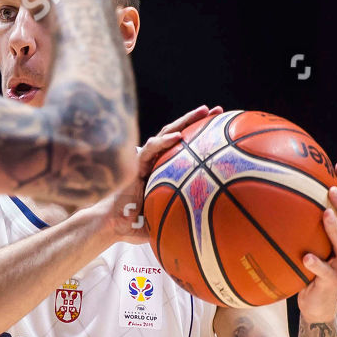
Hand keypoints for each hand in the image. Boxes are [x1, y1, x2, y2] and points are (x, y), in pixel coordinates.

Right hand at [93, 105, 222, 241]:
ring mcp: (144, 160)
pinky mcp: (133, 164)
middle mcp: (155, 161)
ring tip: (203, 111)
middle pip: (178, 134)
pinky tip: (178, 136)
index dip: (202, 135)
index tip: (224, 128)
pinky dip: (164, 141)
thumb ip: (186, 215)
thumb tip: (215, 225)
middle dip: (198, 119)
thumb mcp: (169, 218)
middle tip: (218, 110)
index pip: (184, 146)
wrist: (112, 225)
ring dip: (184, 121)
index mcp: (164, 170)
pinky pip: (150, 149)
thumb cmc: (137, 224)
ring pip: (165, 134)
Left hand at [297, 162, 336, 321]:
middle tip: (331, 189)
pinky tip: (305, 258)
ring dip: (334, 229)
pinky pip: (324, 272)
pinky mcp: (332, 282)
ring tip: (324, 215)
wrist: (318, 307)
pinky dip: (316, 264)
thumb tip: (278, 198)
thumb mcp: (310, 245)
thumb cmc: (311, 271)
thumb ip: (304, 226)